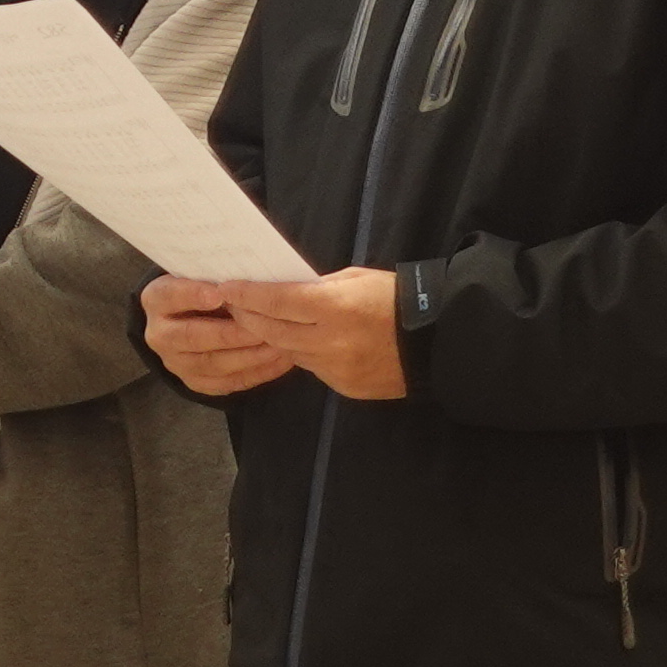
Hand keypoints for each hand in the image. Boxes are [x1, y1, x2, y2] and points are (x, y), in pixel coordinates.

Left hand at [144, 267, 404, 401]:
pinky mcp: (345, 387)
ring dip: (273, 338)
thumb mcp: (355, 279)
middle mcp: (330, 342)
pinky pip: (312, 368)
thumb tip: (284, 291)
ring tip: (261, 323)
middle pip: (273, 332)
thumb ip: (317, 287)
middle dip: (249, 318)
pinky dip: (302, 354)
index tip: (226, 289)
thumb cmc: (396, 298)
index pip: (276, 302)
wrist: (440, 340)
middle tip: (233, 306)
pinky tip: (302, 342)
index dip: (247, 296)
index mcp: (334, 308)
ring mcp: (337, 369)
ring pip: (289, 353)